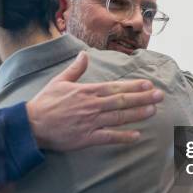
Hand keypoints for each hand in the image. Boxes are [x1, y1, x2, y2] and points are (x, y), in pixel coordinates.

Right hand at [26, 51, 163, 150]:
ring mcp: (91, 122)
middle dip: (142, 98)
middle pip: (122, 101)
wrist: (32, 125)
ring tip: (153, 110)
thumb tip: (83, 54)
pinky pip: (109, 137)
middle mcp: (92, 106)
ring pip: (119, 117)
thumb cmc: (45, 102)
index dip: (133, 86)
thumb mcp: (59, 81)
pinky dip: (123, 137)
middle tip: (159, 95)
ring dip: (137, 114)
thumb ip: (75, 69)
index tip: (148, 84)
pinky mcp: (87, 138)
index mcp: (87, 91)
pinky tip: (136, 136)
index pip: (115, 87)